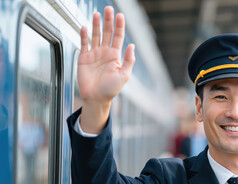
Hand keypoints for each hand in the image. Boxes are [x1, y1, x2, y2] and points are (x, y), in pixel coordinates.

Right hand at [78, 6, 134, 132]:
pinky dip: (84, 35)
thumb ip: (129, 60)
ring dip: (96, 25)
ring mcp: (94, 54)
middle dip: (108, 21)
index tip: (120, 15)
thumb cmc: (111, 89)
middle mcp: (105, 52)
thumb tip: (132, 45)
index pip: (118, 37)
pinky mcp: (84, 58)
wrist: (96, 98)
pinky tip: (85, 27)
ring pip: (95, 35)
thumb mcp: (124, 76)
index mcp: (115, 56)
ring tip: (97, 14)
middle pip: (107, 32)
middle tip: (108, 9)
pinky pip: (84, 44)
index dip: (119, 26)